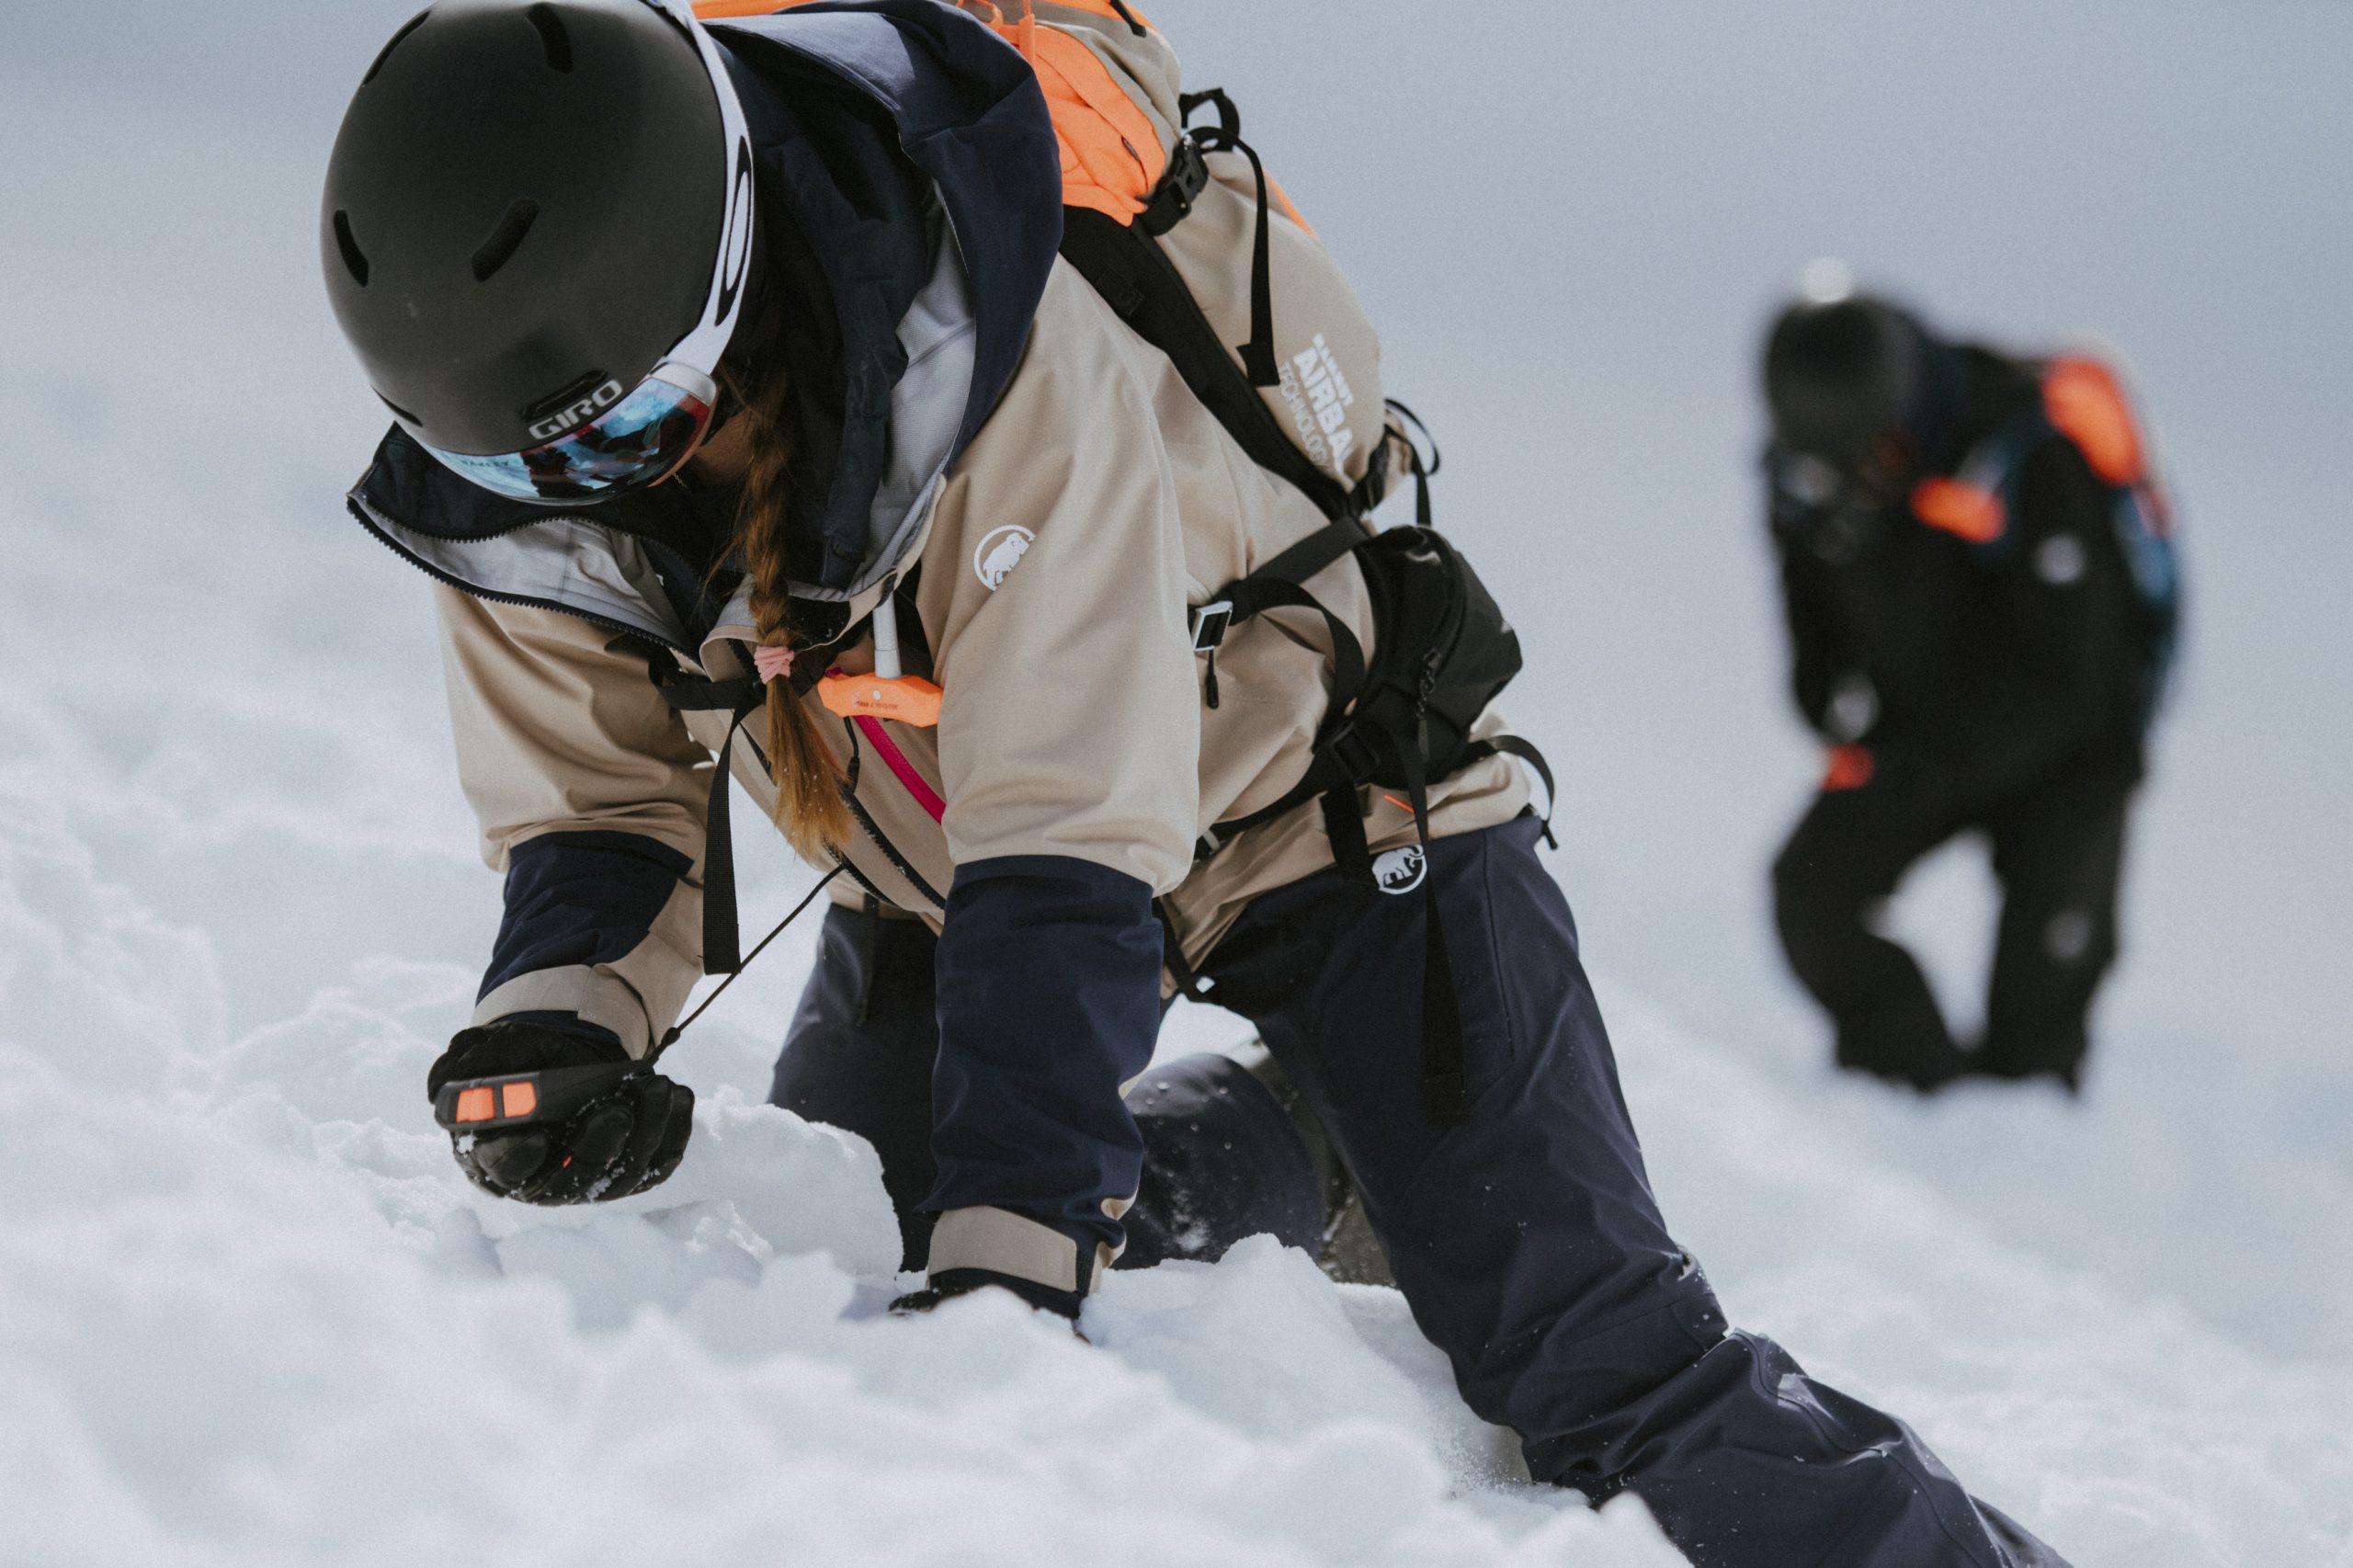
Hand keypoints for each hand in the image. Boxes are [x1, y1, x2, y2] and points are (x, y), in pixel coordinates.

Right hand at [426, 1020, 692, 1203]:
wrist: (564, 1054)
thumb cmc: (518, 1059)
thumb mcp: (486, 1055)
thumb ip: (471, 1072)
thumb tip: (452, 1086)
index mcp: (494, 1156)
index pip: (501, 1170)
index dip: (515, 1160)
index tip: (533, 1138)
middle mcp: (541, 1180)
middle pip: (571, 1183)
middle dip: (599, 1143)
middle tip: (619, 1104)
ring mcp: (588, 1181)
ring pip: (621, 1175)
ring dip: (647, 1130)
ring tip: (659, 1086)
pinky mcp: (627, 1171)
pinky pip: (657, 1166)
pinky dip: (674, 1133)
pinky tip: (679, 1096)